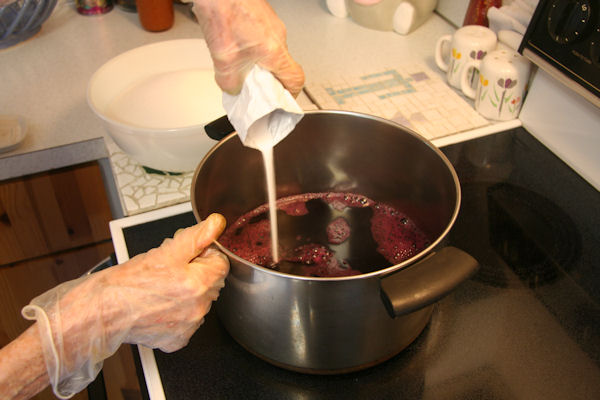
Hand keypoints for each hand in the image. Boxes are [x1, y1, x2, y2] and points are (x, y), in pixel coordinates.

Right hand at [21, 214, 228, 397]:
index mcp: (199, 283)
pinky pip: (188, 321)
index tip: (187, 256)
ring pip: (200, 301)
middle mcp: (199, 308)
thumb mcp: (164, 251)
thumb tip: (216, 223)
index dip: (203, 255)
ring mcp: (189, 326)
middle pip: (211, 282)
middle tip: (169, 270)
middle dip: (196, 273)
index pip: (221, 262)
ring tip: (162, 288)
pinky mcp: (178, 339)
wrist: (102, 311)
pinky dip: (178, 313)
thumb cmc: (128, 283)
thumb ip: (196, 237)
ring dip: (188, 293)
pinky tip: (160, 305)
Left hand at [192, 0, 304, 95]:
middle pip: (282, 67)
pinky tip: (234, 46)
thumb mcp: (223, 60)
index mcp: (275, 52)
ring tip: (238, 63)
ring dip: (257, 62)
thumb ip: (230, 83)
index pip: (296, 79)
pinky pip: (262, 39)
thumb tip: (234, 90)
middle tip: (252, 85)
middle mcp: (278, 37)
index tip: (280, 102)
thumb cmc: (223, 13)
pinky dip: (251, 48)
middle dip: (268, 80)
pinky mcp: (262, 17)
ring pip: (270, 53)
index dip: (290, 95)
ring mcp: (272, 25)